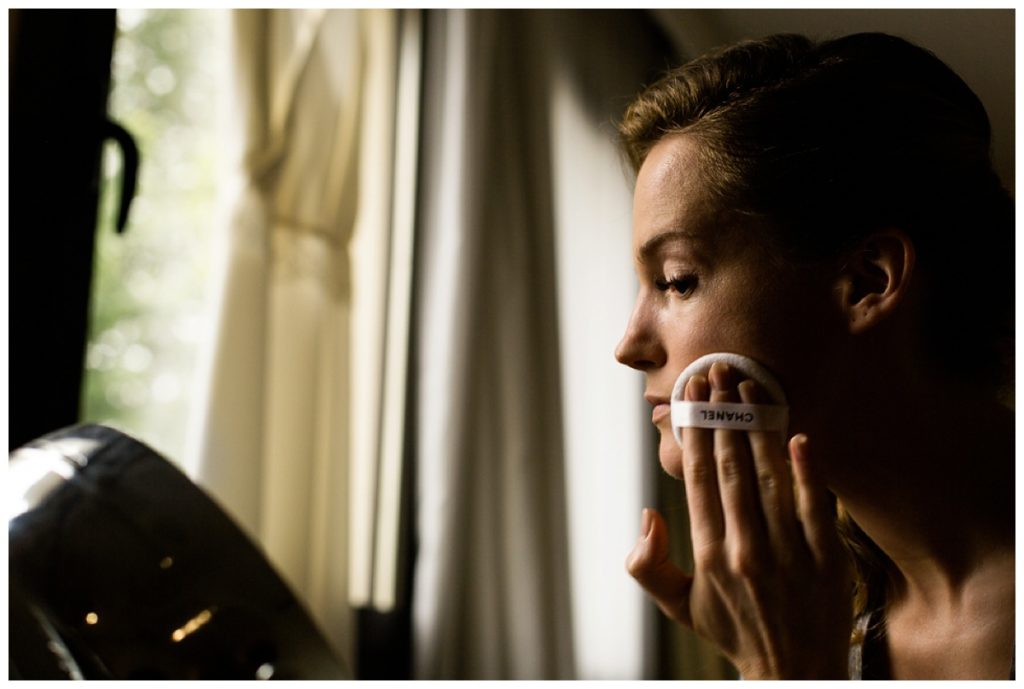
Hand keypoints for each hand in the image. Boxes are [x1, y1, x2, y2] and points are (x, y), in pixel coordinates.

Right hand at [626, 361, 852, 678]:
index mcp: (709, 555)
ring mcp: (789, 554)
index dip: (694, 433)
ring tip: (749, 389)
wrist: (794, 671)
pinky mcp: (827, 560)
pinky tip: (798, 435)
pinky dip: (807, 470)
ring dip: (758, 429)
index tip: (691, 398)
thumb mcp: (678, 605)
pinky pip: (815, 506)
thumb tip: (649, 515)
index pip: (698, 479)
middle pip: (731, 468)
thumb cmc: (734, 631)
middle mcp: (746, 549)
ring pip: (770, 478)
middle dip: (722, 417)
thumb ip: (648, 564)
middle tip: (718, 374)